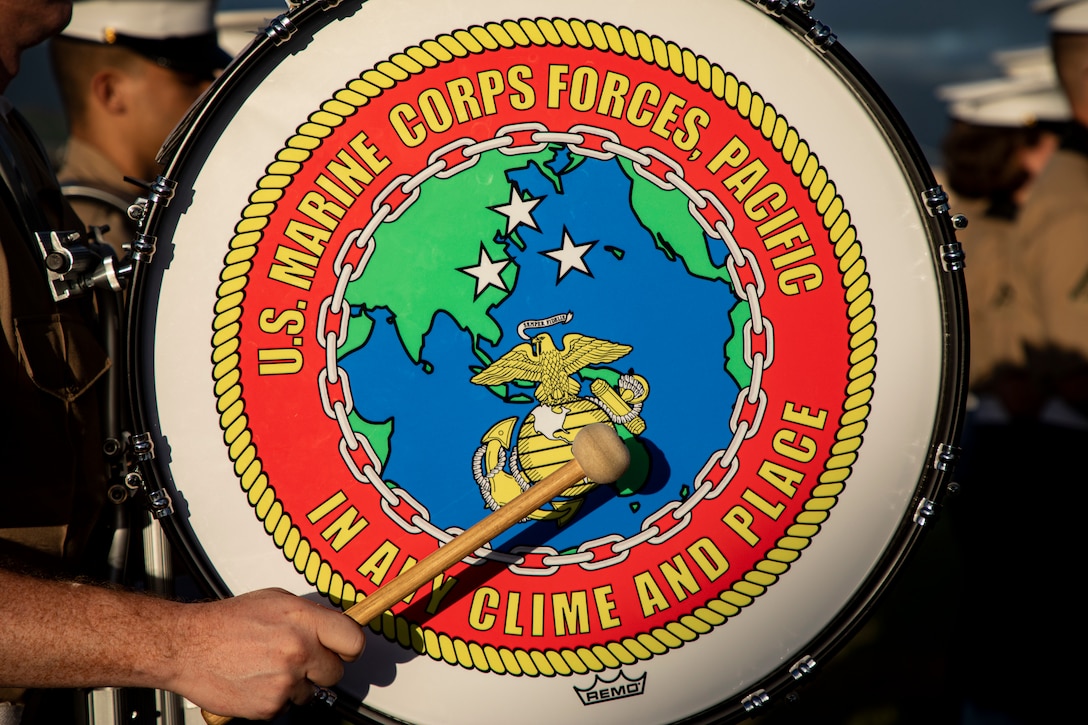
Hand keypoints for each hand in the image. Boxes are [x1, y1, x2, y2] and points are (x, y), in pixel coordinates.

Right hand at [167, 588, 364, 720]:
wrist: (187, 646)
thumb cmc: (227, 621)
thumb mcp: (275, 601)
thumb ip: (308, 616)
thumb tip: (333, 627)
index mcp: (303, 619)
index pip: (354, 640)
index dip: (351, 647)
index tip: (346, 649)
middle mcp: (298, 650)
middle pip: (336, 672)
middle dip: (322, 668)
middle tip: (300, 659)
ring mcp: (285, 681)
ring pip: (311, 692)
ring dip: (296, 684)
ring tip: (268, 666)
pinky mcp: (270, 706)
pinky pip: (286, 706)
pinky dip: (275, 698)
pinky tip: (256, 679)